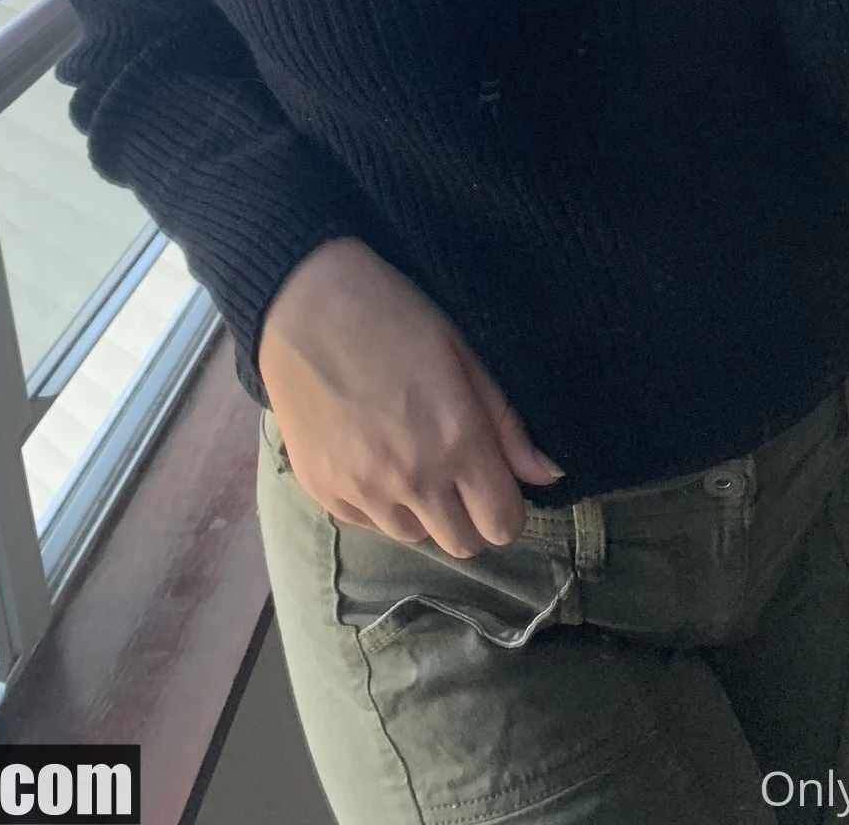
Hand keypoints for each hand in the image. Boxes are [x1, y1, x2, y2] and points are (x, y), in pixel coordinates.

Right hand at [257, 237, 565, 557]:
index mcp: (457, 442)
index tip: (497, 479)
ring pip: (414, 537)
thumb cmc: (392, 315)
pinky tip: (371, 454)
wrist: (302, 304)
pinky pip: (367, 523)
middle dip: (471, 516)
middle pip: (463, 544)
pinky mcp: (323, 492)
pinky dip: (379, 503)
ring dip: (424, 511)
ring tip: (410, 457)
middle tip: (458, 473)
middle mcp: (413, 479)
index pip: (504, 523)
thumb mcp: (461, 354)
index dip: (507, 506)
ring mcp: (363, 491)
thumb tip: (546, 474)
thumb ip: (505, 422)